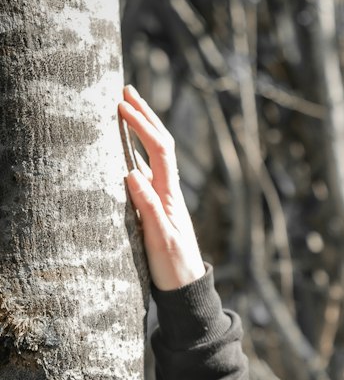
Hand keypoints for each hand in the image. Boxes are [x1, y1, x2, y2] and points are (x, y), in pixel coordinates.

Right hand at [118, 84, 205, 290]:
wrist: (186, 289)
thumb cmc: (173, 267)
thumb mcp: (159, 239)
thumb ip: (148, 208)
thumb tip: (131, 173)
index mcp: (169, 195)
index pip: (159, 149)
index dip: (142, 125)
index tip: (122, 104)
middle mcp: (168, 191)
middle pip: (160, 144)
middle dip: (145, 115)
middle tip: (126, 90)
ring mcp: (163, 197)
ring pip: (154, 155)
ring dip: (143, 129)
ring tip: (126, 107)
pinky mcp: (156, 207)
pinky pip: (147, 170)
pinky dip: (136, 151)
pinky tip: (125, 147)